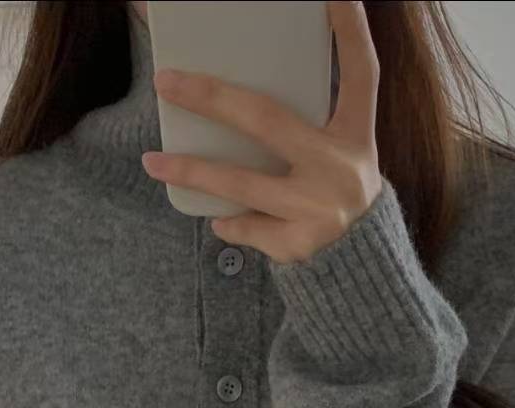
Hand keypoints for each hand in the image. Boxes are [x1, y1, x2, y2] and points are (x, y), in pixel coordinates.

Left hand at [141, 0, 381, 263]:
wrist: (361, 270)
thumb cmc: (336, 196)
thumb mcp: (338, 155)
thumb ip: (306, 127)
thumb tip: (234, 98)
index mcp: (356, 136)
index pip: (360, 72)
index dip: (350, 30)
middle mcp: (340, 168)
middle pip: (266, 119)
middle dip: (211, 98)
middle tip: (167, 82)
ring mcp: (319, 208)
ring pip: (240, 183)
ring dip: (192, 171)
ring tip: (153, 162)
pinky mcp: (299, 244)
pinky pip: (246, 226)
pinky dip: (228, 222)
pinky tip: (218, 219)